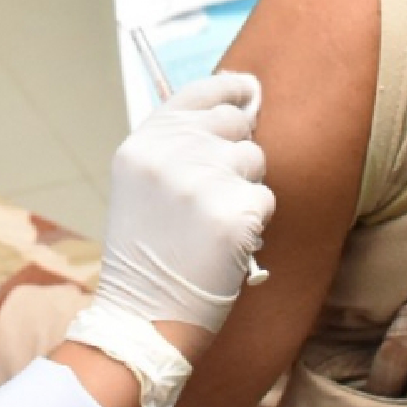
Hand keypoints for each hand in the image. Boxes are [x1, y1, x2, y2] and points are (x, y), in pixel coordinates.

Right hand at [94, 72, 272, 343]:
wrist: (144, 316)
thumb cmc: (149, 253)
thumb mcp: (142, 184)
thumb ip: (178, 143)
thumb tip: (242, 105)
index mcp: (141, 144)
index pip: (199, 92)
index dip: (231, 90)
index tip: (249, 93)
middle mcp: (168, 155)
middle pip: (235, 124)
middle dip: (236, 153)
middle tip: (212, 194)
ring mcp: (201, 183)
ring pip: (254, 161)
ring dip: (245, 190)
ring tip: (212, 224)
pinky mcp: (233, 214)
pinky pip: (265, 199)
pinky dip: (253, 222)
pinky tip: (225, 245)